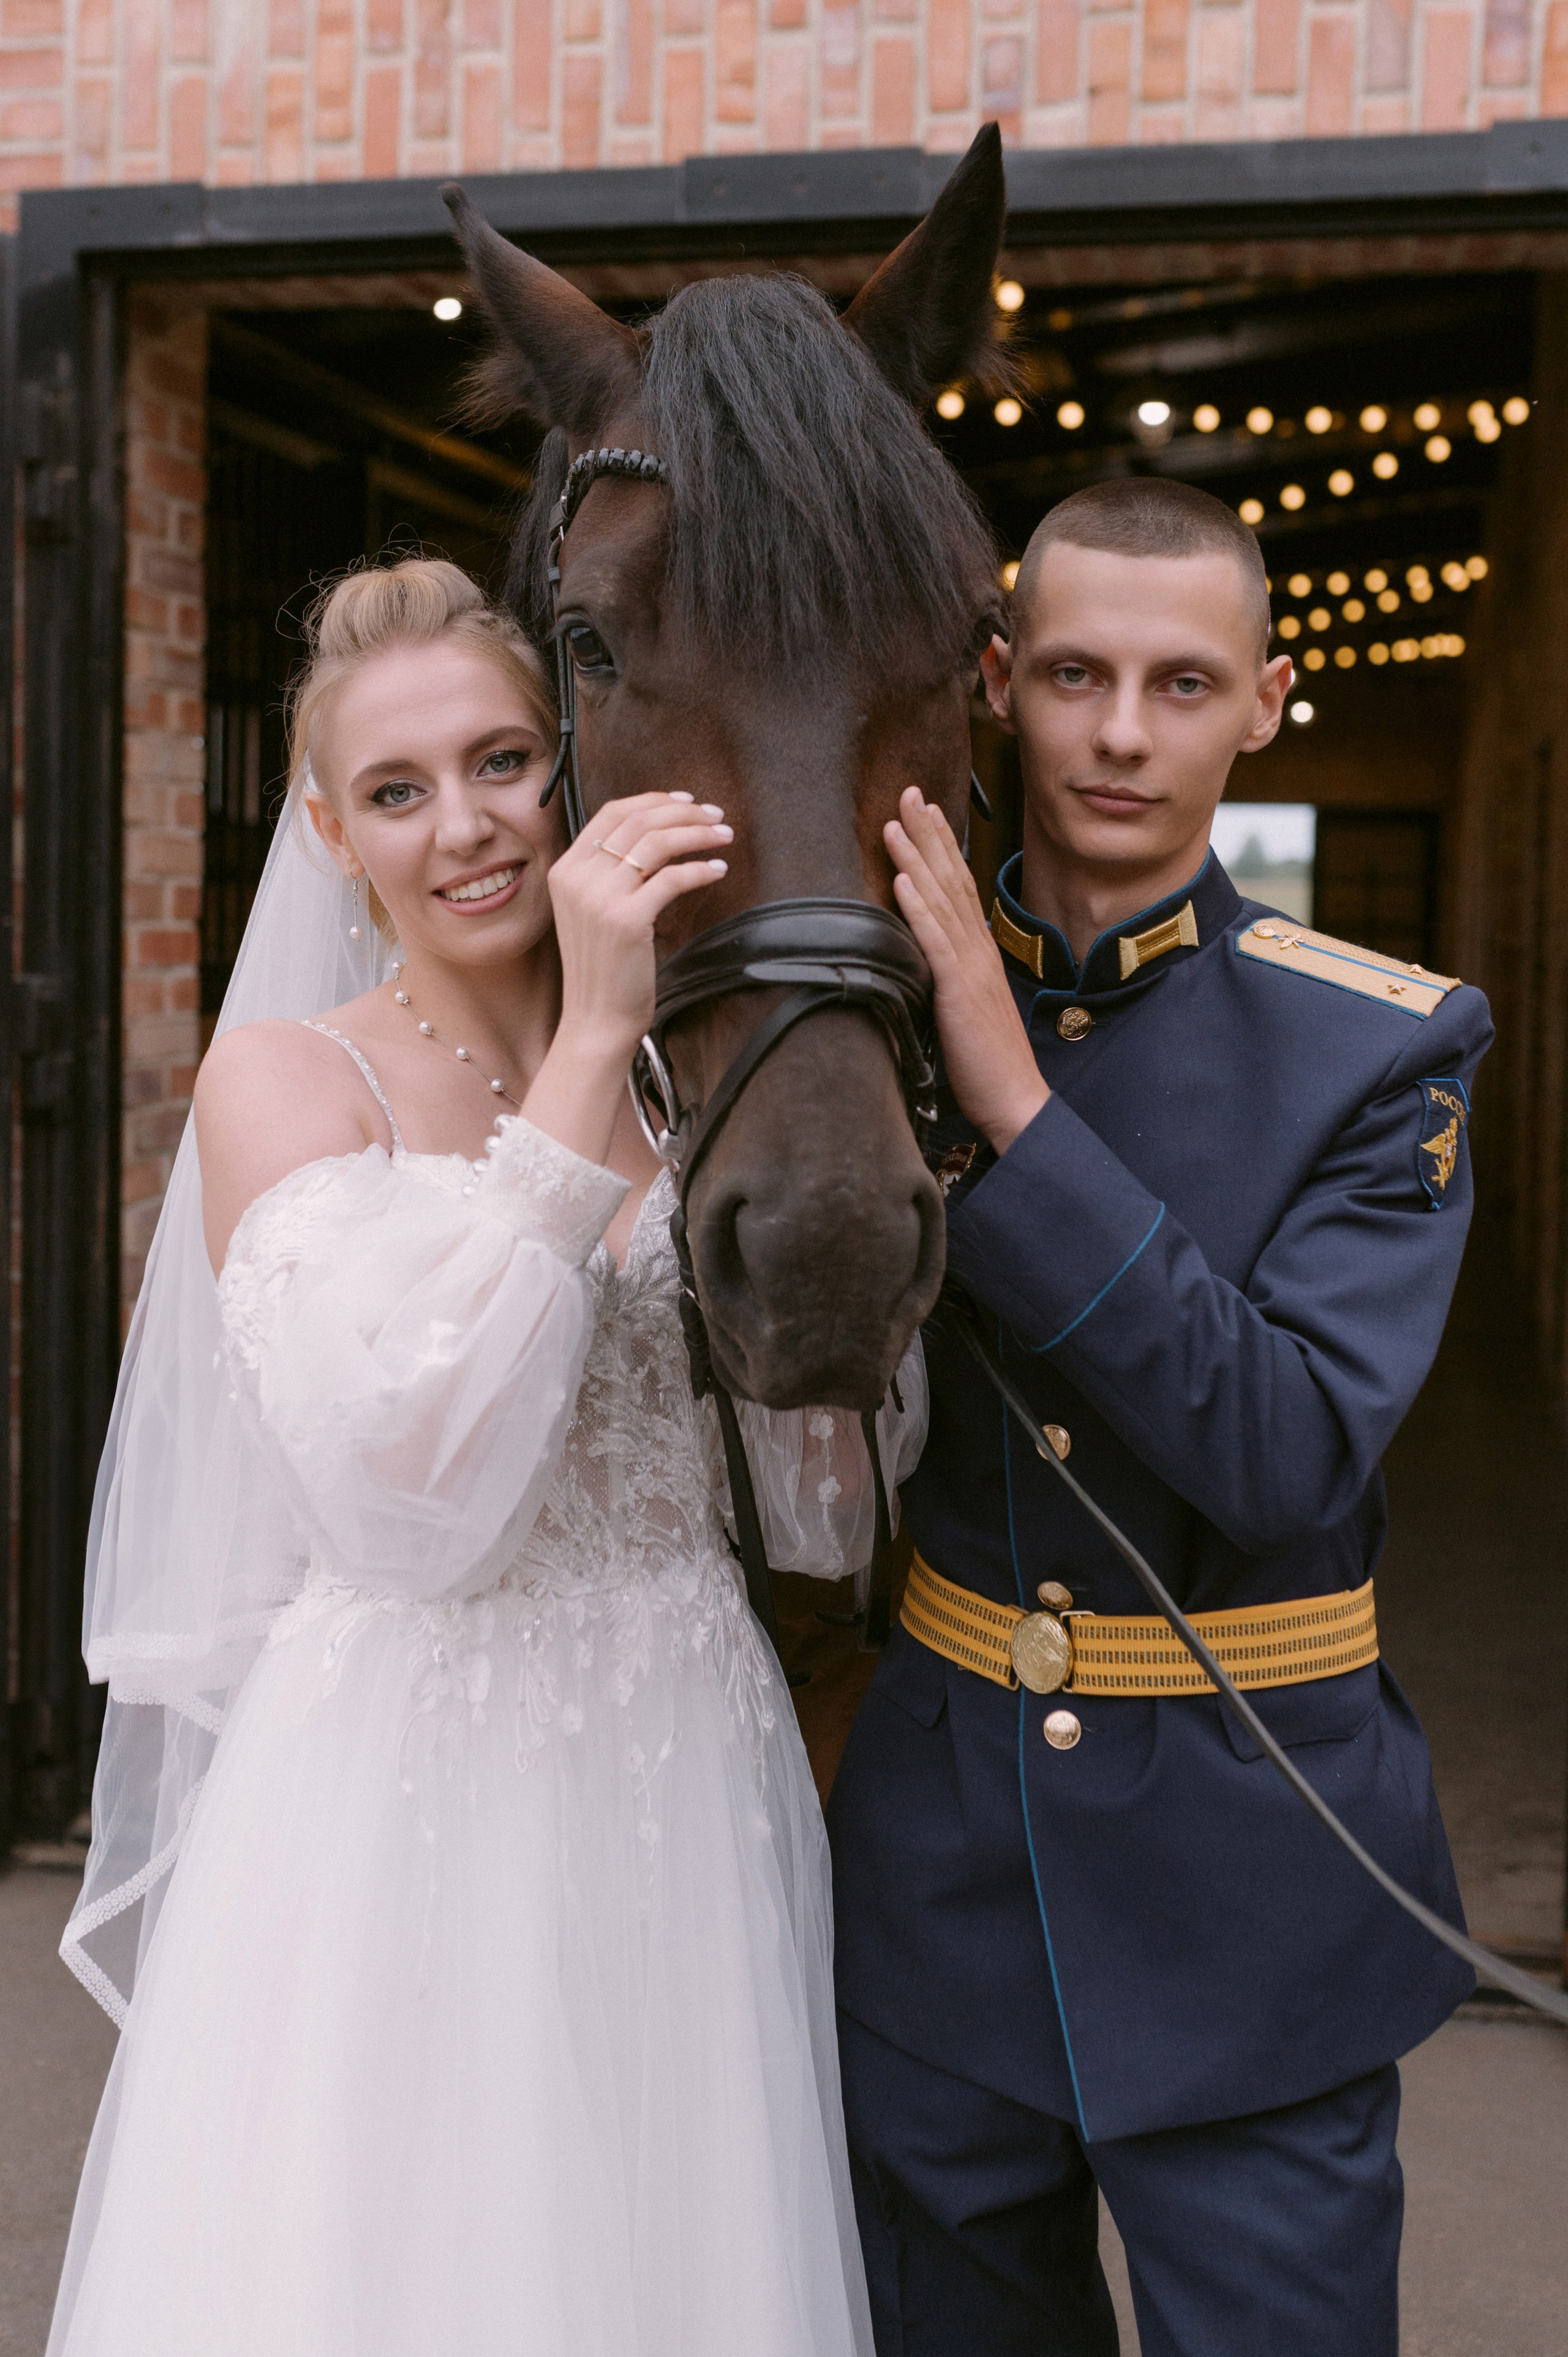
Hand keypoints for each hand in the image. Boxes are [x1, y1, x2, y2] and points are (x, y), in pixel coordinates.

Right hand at [524, 792, 729, 1168]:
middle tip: (716, 816)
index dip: (653, 800)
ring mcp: (599, 898)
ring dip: (697, 833)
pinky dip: (700, 869)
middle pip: (638, 821)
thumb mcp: (594, 911)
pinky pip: (673, 878)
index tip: (687, 802)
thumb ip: (611, 873)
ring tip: (724, 836)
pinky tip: (718, 870)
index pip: (612, 813)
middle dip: (684, 813)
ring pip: (656, 842)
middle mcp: (577, 878)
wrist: (596, 1019)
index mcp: (565, 870)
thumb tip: (656, 837)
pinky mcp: (626, 920)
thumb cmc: (604, 969)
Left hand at [884, 788, 1048, 1155]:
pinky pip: (935, 941)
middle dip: (928, 833)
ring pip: (940, 900)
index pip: (958, 887)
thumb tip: (925, 960)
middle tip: (909, 792)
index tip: (922, 811)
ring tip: (895, 821)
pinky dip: (917, 907)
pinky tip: (902, 879)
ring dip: (916, 857)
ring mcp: (970, 967)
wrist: (1015, 1099)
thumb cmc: (988, 1063)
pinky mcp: (958, 991)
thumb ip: (947, 979)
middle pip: (951, 879)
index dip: (939, 847)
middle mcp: (977, 950)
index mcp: (978, 953)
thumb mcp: (964, 1010)